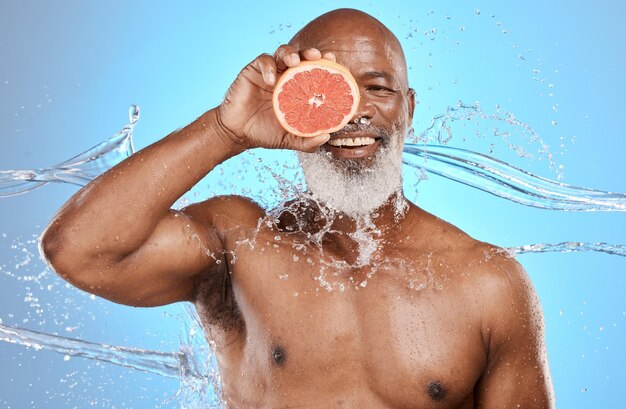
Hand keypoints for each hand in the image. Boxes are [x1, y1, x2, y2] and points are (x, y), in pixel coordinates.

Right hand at [215, 46, 335, 152]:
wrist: (238, 134)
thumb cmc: (265, 133)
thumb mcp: (290, 139)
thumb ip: (308, 141)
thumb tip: (327, 136)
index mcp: (298, 88)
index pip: (315, 71)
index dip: (326, 64)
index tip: (334, 62)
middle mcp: (286, 76)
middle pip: (302, 56)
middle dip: (312, 53)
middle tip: (319, 57)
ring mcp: (270, 72)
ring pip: (283, 52)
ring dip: (291, 53)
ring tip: (295, 62)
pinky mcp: (253, 71)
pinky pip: (263, 61)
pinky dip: (269, 67)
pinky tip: (271, 81)